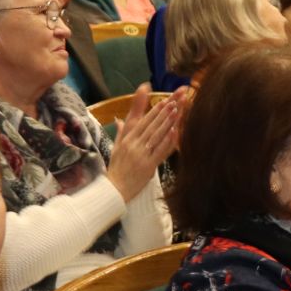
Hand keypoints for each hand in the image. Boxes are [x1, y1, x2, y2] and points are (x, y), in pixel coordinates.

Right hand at [104, 85, 179, 200]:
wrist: (114, 189)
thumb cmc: (116, 170)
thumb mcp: (115, 148)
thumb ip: (120, 133)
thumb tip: (119, 120)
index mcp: (126, 140)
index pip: (142, 122)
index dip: (153, 111)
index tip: (163, 101)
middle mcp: (133, 145)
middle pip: (150, 125)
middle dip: (162, 112)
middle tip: (173, 101)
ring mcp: (141, 155)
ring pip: (156, 135)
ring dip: (167, 122)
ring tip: (176, 111)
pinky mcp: (148, 166)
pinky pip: (159, 151)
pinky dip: (167, 141)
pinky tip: (174, 132)